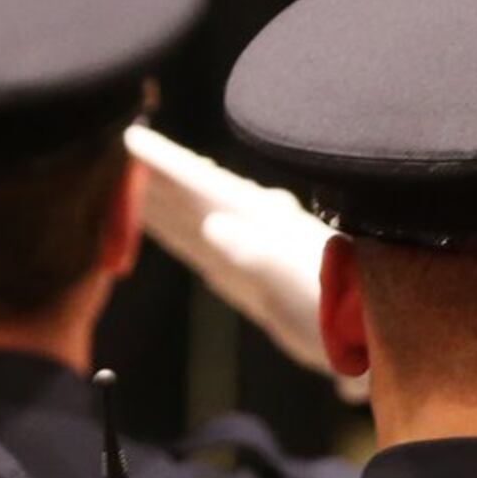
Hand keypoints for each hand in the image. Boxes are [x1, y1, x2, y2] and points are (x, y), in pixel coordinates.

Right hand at [124, 125, 334, 375]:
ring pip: (187, 212)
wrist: (368, 338)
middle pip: (187, 190)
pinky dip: (170, 228)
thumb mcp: (297, 280)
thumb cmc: (339, 309)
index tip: (129, 139)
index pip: (201, 182)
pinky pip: (195, 242)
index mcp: (259, 218)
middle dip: (149, 170)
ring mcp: (246, 246)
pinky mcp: (244, 273)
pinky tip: (156, 222)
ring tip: (116, 177)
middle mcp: (250, 223)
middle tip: (108, 144)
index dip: (163, 162)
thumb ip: (256, 253)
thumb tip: (214, 226)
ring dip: (154, 196)